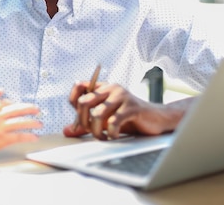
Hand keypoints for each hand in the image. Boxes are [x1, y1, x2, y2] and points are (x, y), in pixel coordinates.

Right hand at [0, 102, 41, 155]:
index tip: (19, 106)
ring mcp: (1, 127)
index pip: (5, 104)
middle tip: (36, 109)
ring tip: (39, 124)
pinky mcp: (3, 139)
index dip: (14, 105)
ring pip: (21, 123)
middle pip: (17, 109)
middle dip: (28, 109)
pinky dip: (28, 136)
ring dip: (32, 123)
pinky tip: (34, 137)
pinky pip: (19, 137)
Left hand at [64, 81, 189, 139]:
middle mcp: (111, 88)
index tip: (79, 118)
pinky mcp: (132, 108)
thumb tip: (66, 131)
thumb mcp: (106, 119)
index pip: (79, 87)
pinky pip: (113, 121)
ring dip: (96, 130)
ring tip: (102, 137)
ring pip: (97, 113)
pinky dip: (110, 133)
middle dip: (82, 121)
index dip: (73, 102)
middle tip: (89, 131)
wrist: (157, 119)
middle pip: (84, 101)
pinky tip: (114, 136)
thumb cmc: (130, 118)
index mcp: (103, 87)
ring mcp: (122, 97)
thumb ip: (86, 124)